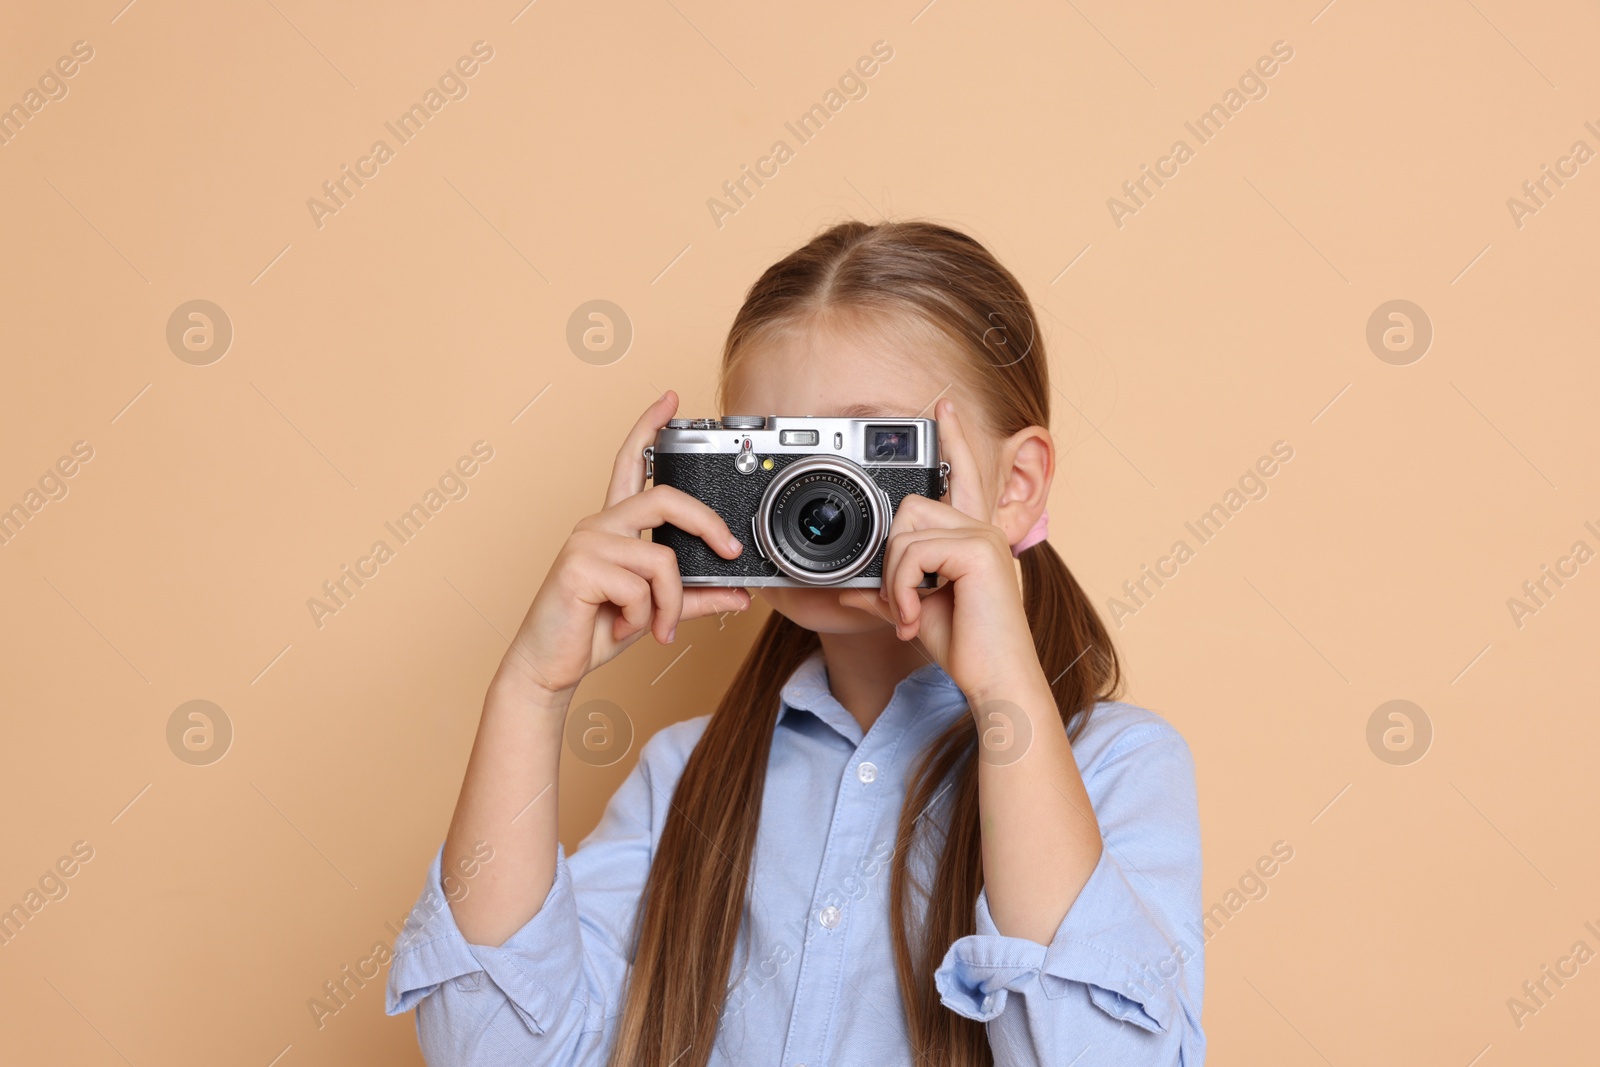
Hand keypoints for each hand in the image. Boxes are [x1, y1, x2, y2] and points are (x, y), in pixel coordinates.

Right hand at [494, 391, 750, 701]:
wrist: (547, 667)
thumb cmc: (592, 631)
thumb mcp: (653, 611)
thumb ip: (695, 597)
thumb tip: (741, 594)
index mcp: (613, 526)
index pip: (630, 463)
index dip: (648, 428)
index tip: (670, 399)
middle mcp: (598, 525)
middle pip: (666, 498)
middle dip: (707, 524)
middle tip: (730, 551)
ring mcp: (586, 542)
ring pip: (662, 560)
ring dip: (670, 604)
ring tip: (656, 628)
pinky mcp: (578, 566)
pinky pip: (641, 588)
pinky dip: (645, 618)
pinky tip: (622, 628)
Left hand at [841, 397, 1044, 701]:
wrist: (995, 679)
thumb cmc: (966, 648)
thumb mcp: (915, 613)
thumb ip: (887, 592)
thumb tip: (850, 589)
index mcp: (974, 537)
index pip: (962, 475)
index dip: (952, 439)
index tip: (942, 405)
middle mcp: (983, 529)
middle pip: (910, 507)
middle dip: (892, 558)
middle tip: (903, 604)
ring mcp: (983, 536)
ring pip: (905, 531)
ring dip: (894, 579)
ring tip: (910, 614)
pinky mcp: (978, 551)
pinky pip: (913, 552)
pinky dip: (902, 588)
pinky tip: (916, 616)